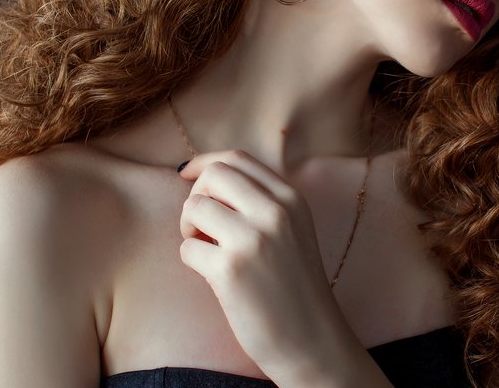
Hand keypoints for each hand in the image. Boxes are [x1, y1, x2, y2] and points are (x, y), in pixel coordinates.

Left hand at [177, 150, 356, 383]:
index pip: (238, 159)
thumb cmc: (294, 285)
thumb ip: (263, 200)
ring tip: (206, 249)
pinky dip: (191, 259)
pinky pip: (187, 248)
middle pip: (214, 175)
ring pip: (194, 207)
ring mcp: (253, 239)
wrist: (311, 339)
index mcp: (291, 198)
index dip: (206, 163)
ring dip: (188, 227)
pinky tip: (211, 274)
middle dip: (196, 194)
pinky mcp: (230, 270)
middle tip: (200, 223)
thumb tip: (208, 178)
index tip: (188, 175)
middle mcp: (274, 211)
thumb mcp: (293, 229)